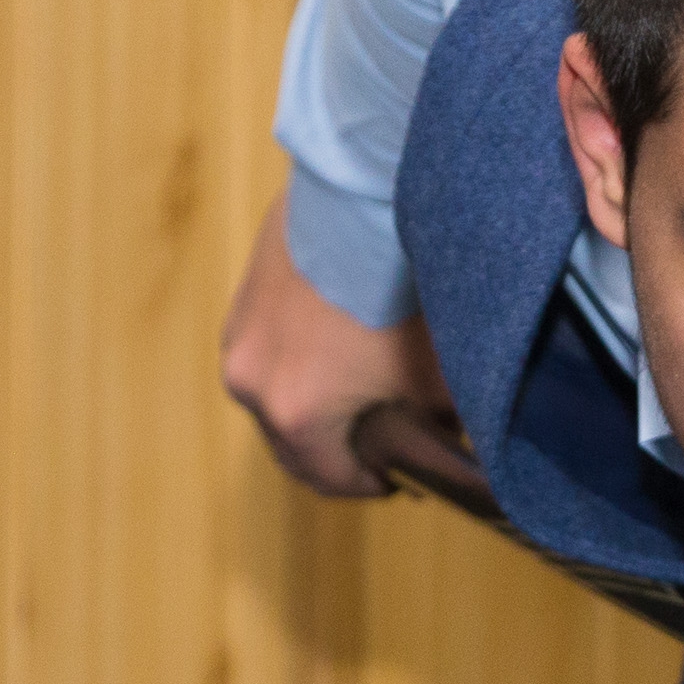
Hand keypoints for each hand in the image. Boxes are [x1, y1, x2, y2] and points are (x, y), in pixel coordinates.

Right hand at [221, 181, 459, 497]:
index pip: (330, 477)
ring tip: (358, 391)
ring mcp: (239, 336)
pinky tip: (335, 343)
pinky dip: (296, 362)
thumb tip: (444, 438)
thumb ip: (437, 424)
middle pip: (293, 443)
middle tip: (379, 444)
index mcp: (296, 414)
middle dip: (337, 450)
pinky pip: (267, 350)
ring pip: (275, 395)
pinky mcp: (242, 297)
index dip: (369, 484)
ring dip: (311, 405)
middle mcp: (251, 383)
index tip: (395, 481)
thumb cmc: (400, 289)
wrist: (365, 199)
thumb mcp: (436, 375)